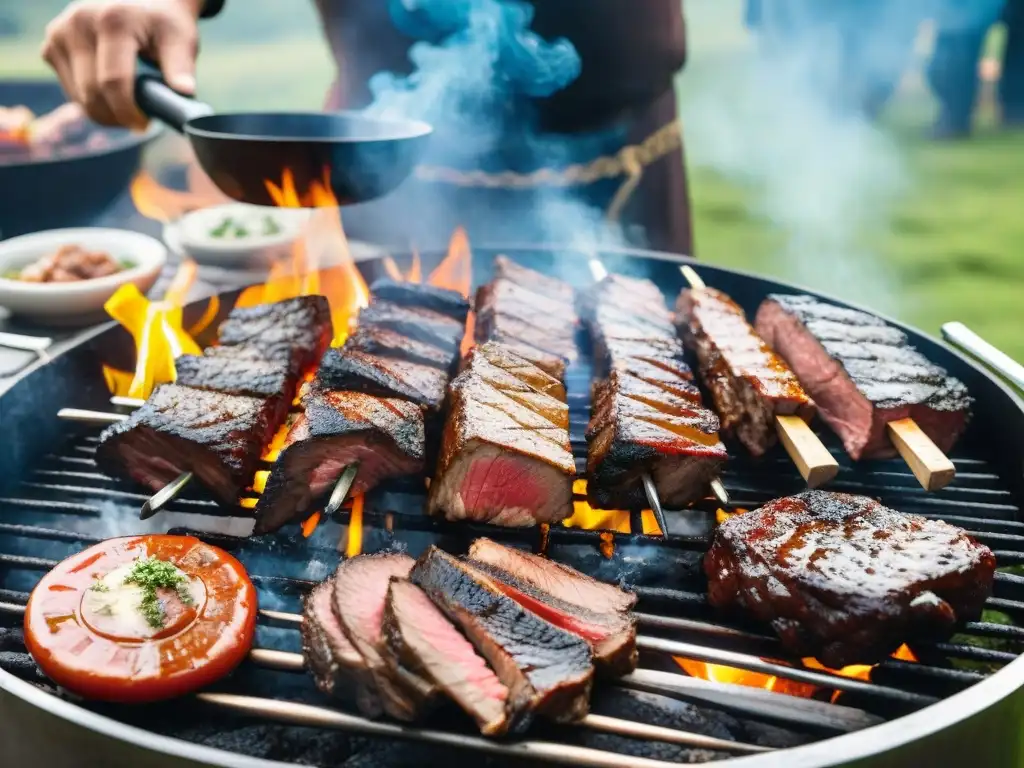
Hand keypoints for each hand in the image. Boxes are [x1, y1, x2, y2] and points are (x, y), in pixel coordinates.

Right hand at [42, 0, 203, 129]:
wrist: (140, 0)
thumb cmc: (163, 24)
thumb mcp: (180, 39)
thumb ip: (181, 66)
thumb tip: (185, 92)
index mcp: (112, 21)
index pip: (113, 82)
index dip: (128, 112)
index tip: (145, 125)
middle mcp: (79, 23)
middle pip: (92, 94)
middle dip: (117, 116)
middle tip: (141, 121)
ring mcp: (59, 34)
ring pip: (79, 98)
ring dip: (105, 113)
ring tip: (129, 106)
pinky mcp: (51, 46)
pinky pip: (70, 92)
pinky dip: (92, 103)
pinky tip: (111, 95)